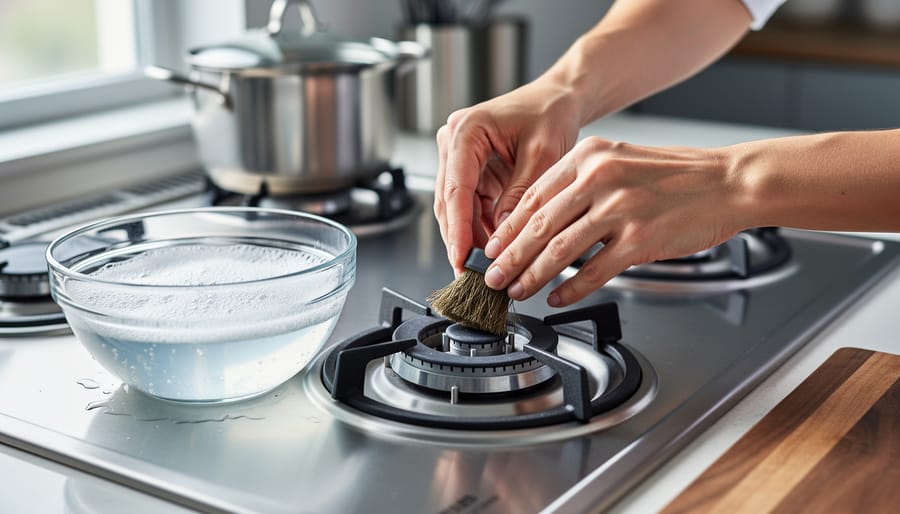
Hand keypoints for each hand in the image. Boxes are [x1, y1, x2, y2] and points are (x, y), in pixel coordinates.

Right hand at [434, 80, 581, 273]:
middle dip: (461, 240)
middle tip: (473, 275)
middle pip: (450, 203)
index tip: (461, 258)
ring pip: (458, 210)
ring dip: (471, 239)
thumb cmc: (550, 113)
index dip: (457, 229)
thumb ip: (521, 194)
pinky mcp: (471, 171)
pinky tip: (493, 251)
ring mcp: (459, 158)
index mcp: (466, 131)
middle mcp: (455, 143)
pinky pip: (472, 207)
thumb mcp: (542, 155)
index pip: (455, 188)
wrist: (558, 99)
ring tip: (486, 268)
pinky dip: (482, 229)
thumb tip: (504, 233)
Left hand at [481, 137, 743, 305]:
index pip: (533, 196)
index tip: (492, 247)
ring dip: (533, 276)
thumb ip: (581, 184)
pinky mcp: (640, 239)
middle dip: (510, 256)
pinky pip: (594, 271)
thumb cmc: (677, 175)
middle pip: (539, 225)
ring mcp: (620, 209)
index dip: (507, 227)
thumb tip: (540, 220)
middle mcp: (600, 178)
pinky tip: (558, 298)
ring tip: (517, 291)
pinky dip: (572, 289)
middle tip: (492, 276)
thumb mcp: (620, 160)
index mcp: (589, 156)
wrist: (729, 182)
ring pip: (560, 250)